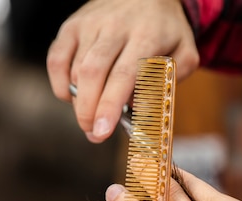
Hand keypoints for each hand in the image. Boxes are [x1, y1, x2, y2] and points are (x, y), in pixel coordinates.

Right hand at [47, 0, 198, 142]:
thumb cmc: (167, 30)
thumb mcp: (184, 54)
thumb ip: (169, 83)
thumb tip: (142, 112)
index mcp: (146, 36)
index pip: (123, 76)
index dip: (110, 106)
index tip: (102, 131)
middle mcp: (115, 28)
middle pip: (93, 74)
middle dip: (89, 110)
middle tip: (94, 134)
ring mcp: (90, 25)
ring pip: (75, 69)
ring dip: (79, 101)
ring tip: (90, 118)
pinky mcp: (72, 26)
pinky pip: (56, 58)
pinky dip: (59, 83)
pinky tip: (70, 97)